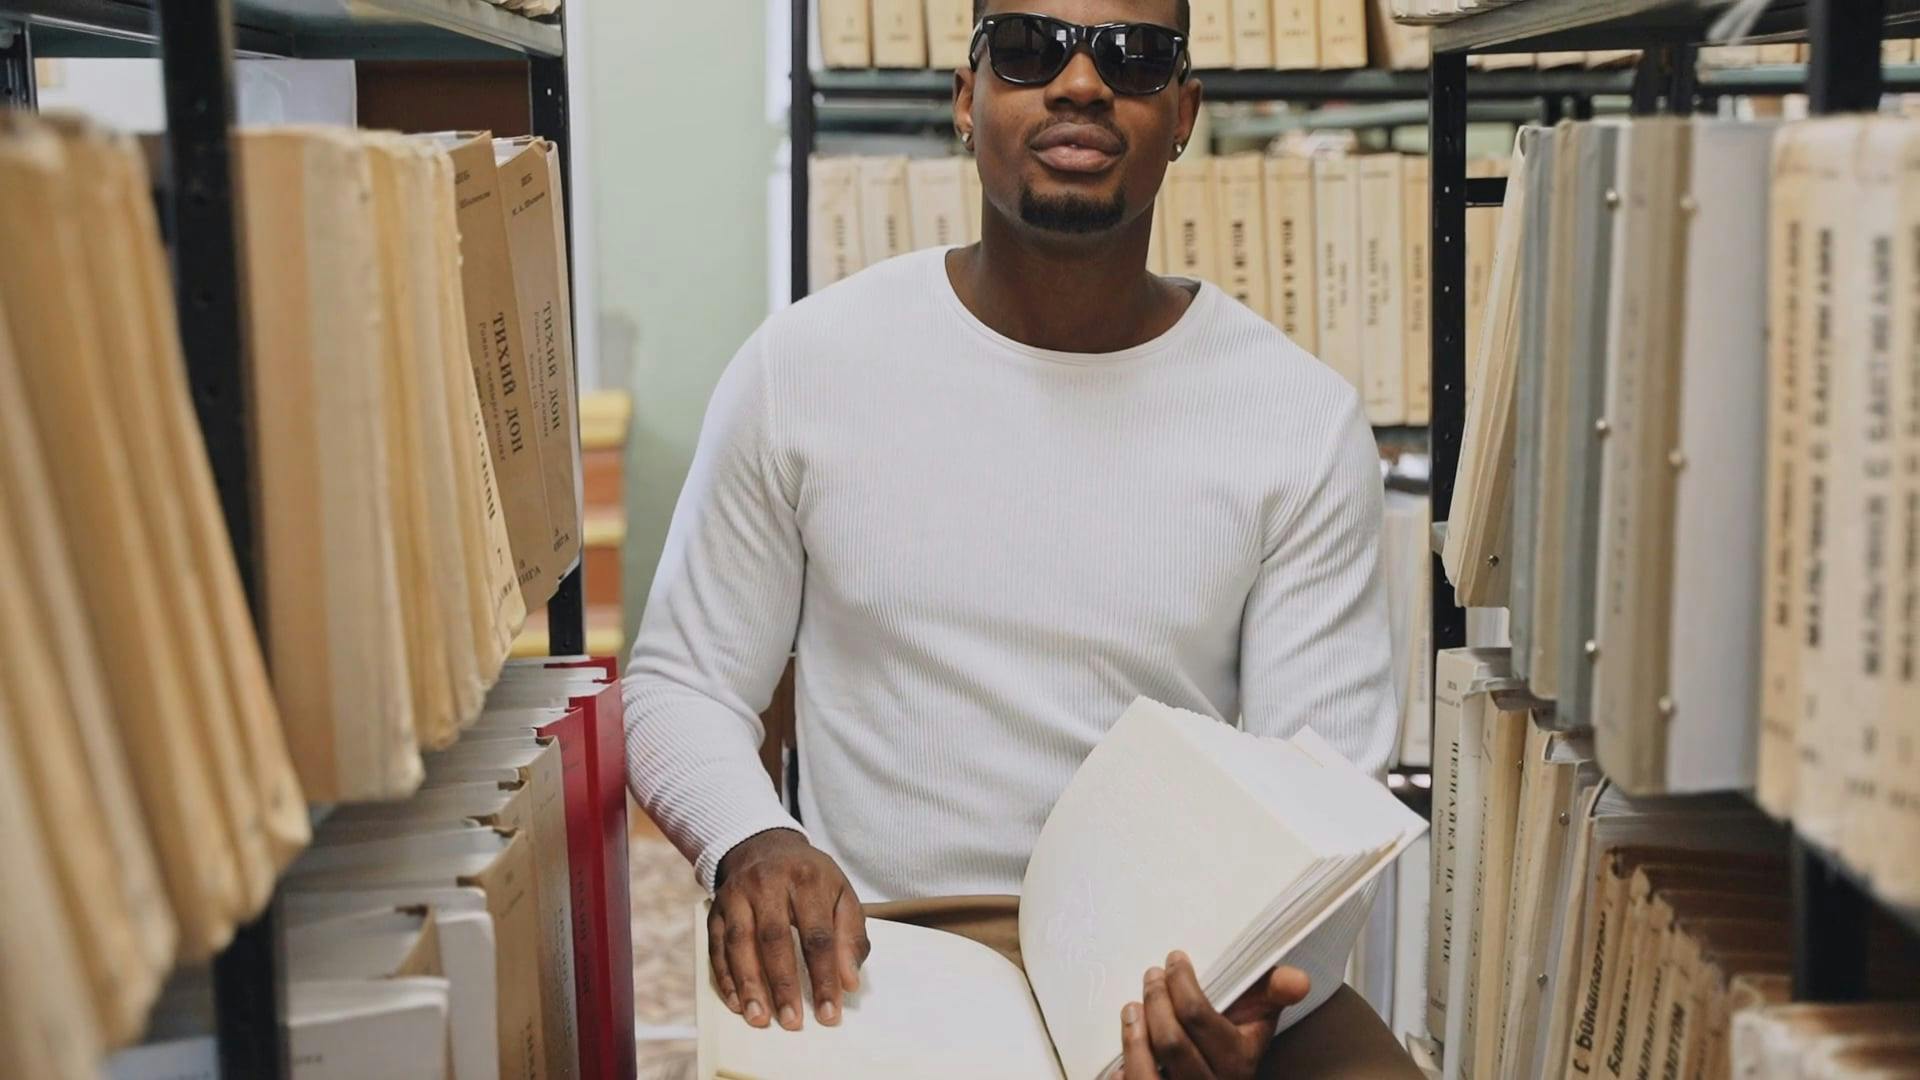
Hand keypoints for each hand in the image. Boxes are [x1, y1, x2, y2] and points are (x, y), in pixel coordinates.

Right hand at [709, 828, 868, 1030]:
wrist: (765, 846)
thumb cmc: (810, 878)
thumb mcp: (841, 894)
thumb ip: (851, 936)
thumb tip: (849, 981)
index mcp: (807, 880)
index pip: (817, 935)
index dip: (824, 976)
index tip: (829, 1012)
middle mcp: (768, 884)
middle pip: (775, 939)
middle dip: (783, 984)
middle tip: (792, 1022)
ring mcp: (737, 895)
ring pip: (739, 943)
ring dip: (748, 985)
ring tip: (759, 1019)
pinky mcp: (716, 908)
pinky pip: (716, 945)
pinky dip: (725, 977)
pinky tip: (736, 1002)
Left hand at [1119, 952, 1310, 1079]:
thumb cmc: (1234, 1047)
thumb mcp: (1258, 1022)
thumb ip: (1273, 994)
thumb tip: (1299, 978)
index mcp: (1238, 1061)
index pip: (1199, 1016)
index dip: (1180, 982)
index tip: (1173, 960)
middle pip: (1171, 1042)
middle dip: (1156, 1001)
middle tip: (1150, 977)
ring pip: (1146, 1073)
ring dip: (1133, 1036)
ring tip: (1131, 1009)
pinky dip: (1122, 1074)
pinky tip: (1120, 1059)